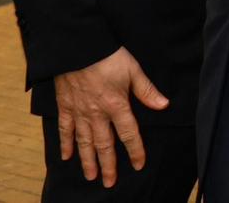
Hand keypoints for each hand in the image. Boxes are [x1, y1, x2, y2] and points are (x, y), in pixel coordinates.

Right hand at [51, 46, 168, 185]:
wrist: (77, 47)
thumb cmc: (108, 55)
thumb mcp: (133, 70)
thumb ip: (147, 90)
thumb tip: (164, 105)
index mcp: (117, 105)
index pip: (129, 134)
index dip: (135, 151)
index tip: (138, 164)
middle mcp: (97, 114)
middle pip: (104, 145)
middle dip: (108, 165)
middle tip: (109, 183)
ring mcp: (79, 112)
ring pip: (84, 142)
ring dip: (87, 161)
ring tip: (90, 176)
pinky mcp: (65, 106)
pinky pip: (64, 129)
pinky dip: (65, 144)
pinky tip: (65, 156)